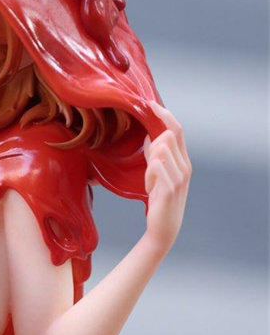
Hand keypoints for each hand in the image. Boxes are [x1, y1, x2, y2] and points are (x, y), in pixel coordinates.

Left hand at [143, 102, 190, 253]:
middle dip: (152, 144)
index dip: (164, 114)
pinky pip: (155, 165)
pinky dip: (148, 175)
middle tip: (148, 166)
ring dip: (148, 165)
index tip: (149, 104)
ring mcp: (181, 176)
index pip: (177, 128)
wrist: (164, 229)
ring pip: (160, 150)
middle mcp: (186, 166)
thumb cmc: (159, 201)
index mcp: (184, 160)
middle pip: (169, 135)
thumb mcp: (158, 175)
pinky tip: (150, 189)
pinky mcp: (171, 186)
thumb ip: (156, 155)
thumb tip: (149, 135)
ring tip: (150, 182)